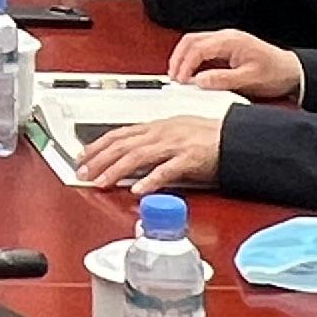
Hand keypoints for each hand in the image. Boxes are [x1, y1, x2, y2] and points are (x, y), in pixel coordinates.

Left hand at [74, 114, 224, 191]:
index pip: (120, 133)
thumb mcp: (174, 132)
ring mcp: (175, 145)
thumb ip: (152, 141)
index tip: (82, 156)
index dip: (98, 144)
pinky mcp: (190, 159)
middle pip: (123, 144)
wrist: (235, 137)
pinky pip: (167, 170)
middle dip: (99, 159)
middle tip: (83, 172)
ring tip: (101, 181)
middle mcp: (162, 133)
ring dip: (116, 169)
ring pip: (138, 156)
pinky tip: (138, 190)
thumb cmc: (207, 136)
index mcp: (157, 126)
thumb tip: (129, 153)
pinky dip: (150, 180)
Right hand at [164, 28, 303, 103]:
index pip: (197, 48)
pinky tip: (191, 71)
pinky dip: (192, 58)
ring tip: (178, 75)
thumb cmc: (275, 73)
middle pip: (191, 41)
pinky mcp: (227, 46)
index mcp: (230, 41)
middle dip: (178, 59)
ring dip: (183, 57)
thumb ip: (222, 80)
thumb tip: (199, 81)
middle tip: (173, 77)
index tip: (181, 81)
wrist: (292, 71)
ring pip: (194, 42)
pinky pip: (202, 47)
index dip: (185, 65)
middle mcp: (226, 36)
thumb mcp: (249, 80)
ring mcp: (226, 40)